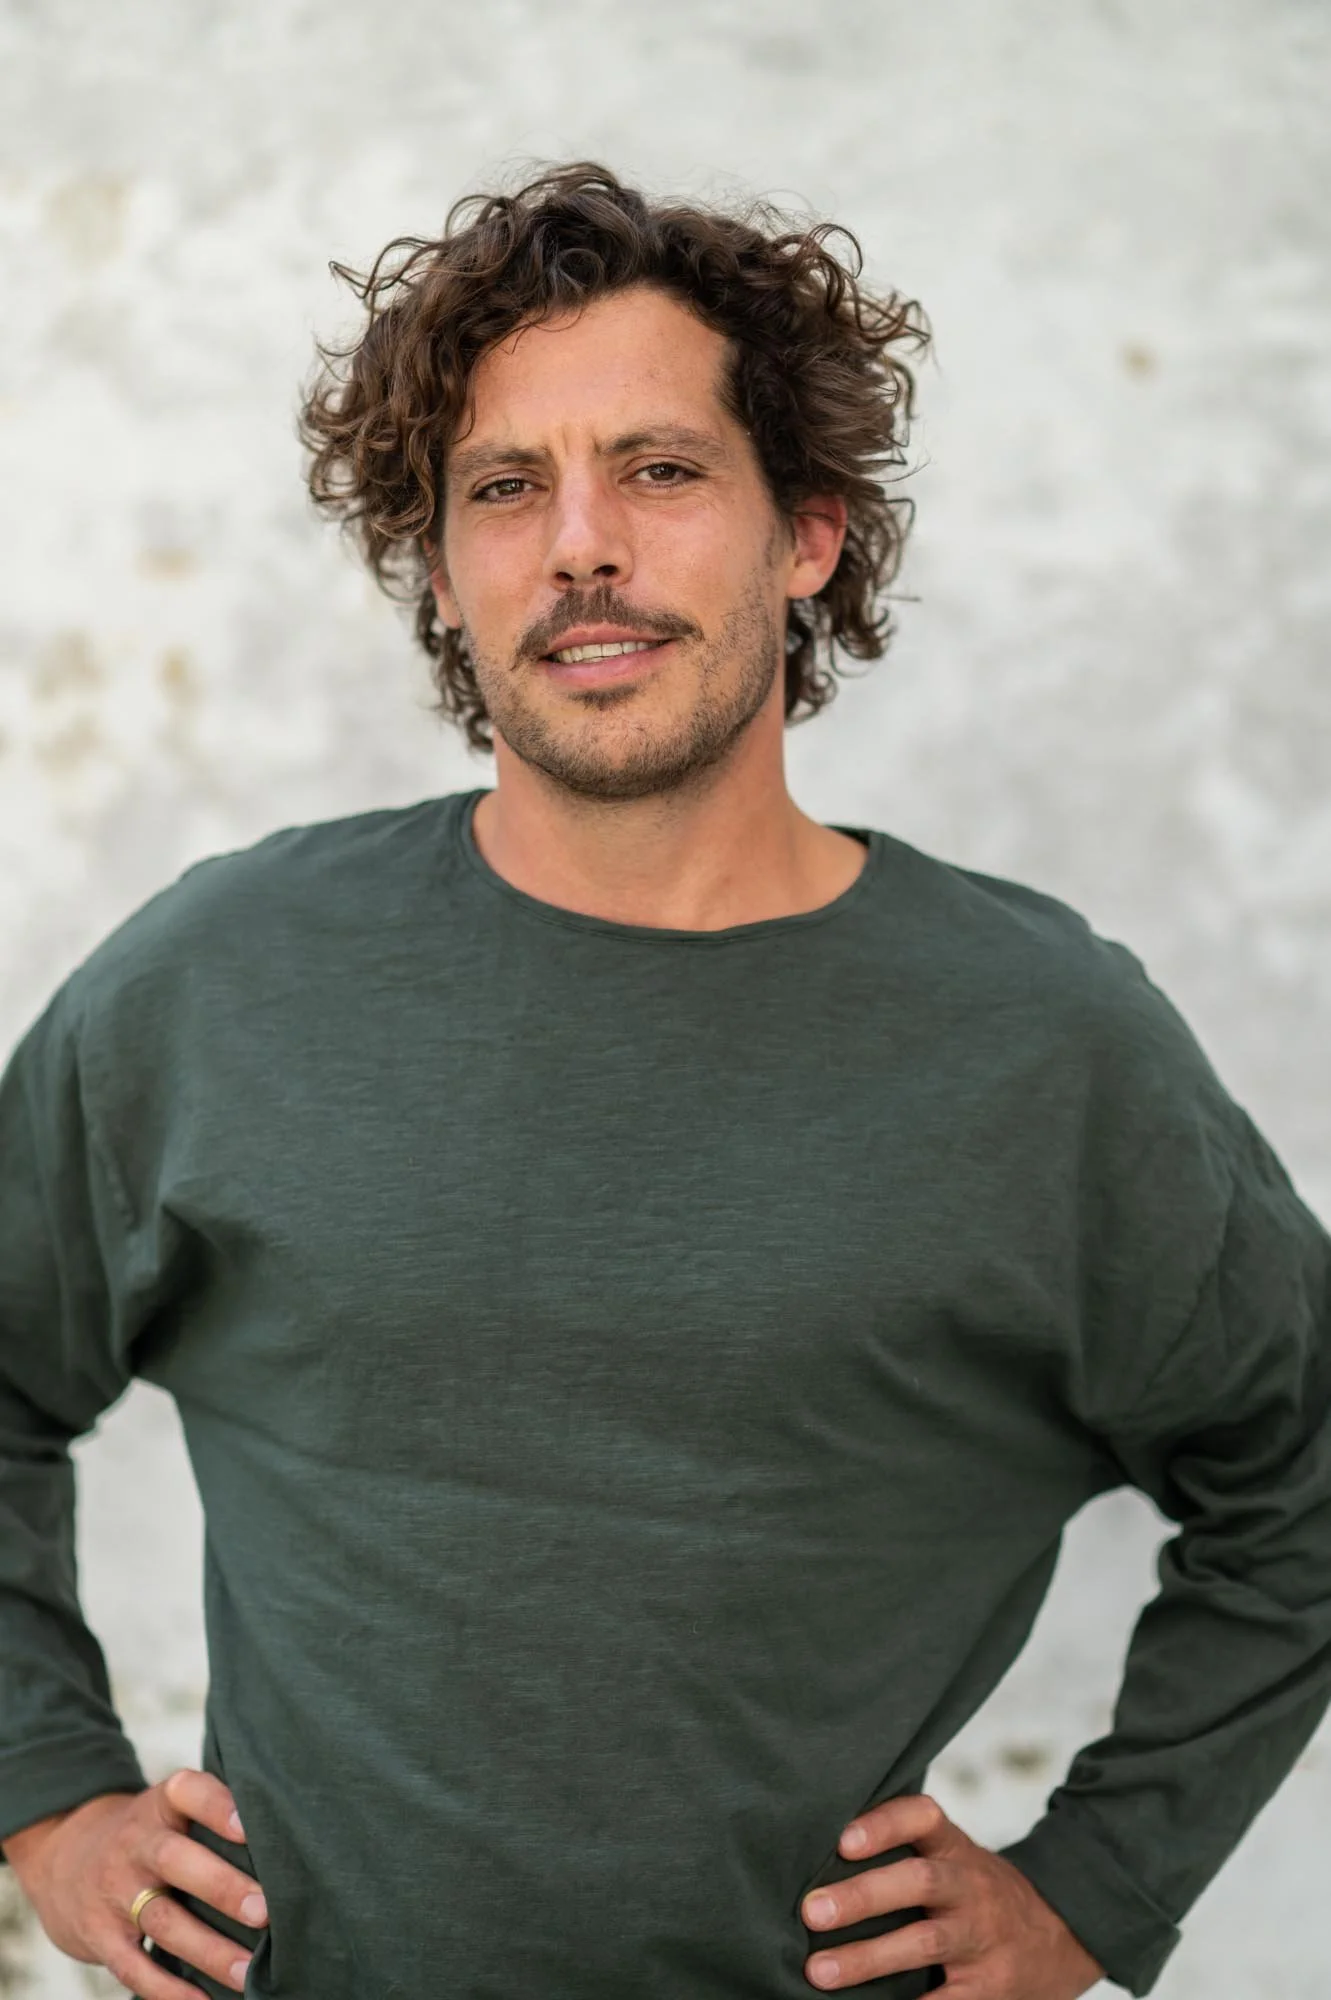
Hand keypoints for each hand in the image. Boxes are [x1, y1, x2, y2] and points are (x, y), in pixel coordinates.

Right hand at [1, 1767, 267, 1997]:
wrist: (65, 1860)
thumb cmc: (147, 1835)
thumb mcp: (169, 1809)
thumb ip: (215, 1814)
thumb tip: (290, 1842)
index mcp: (159, 1805)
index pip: (186, 1791)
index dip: (216, 1805)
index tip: (248, 1827)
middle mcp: (135, 1844)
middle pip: (175, 1860)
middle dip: (221, 1887)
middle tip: (265, 1911)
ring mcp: (114, 1890)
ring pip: (162, 1920)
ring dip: (208, 1949)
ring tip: (248, 1971)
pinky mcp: (100, 1935)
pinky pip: (133, 1965)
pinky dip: (167, 1989)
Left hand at [801, 1792, 1104, 1995]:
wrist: (1059, 1935)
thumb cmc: (976, 1893)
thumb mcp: (954, 1858)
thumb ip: (905, 1852)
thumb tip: (818, 1856)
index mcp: (956, 1849)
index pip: (923, 1818)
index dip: (884, 1824)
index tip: (842, 1840)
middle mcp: (971, 1888)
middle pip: (920, 1882)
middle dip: (863, 1896)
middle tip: (811, 1911)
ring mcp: (982, 1938)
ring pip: (925, 1944)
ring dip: (867, 1958)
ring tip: (818, 1971)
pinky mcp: (989, 1988)